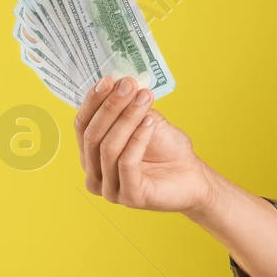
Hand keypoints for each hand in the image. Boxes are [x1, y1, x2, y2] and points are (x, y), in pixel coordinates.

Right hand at [74, 76, 213, 214]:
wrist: (194, 175)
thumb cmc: (168, 150)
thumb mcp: (146, 121)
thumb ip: (130, 107)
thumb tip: (121, 81)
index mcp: (91, 156)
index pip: (82, 125)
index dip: (92, 102)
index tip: (108, 79)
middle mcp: (94, 175)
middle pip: (93, 136)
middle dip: (111, 106)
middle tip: (128, 85)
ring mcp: (110, 189)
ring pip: (109, 148)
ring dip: (127, 118)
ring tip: (144, 97)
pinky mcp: (129, 197)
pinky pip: (126, 163)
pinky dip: (137, 138)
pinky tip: (150, 121)